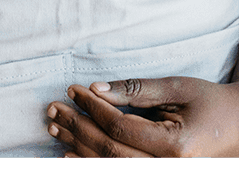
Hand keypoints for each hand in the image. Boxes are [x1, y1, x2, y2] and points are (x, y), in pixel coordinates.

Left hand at [47, 76, 238, 156]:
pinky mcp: (161, 175)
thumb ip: (135, 90)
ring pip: (111, 166)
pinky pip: (121, 173)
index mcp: (176, 147)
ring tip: (54, 128)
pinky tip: (71, 156)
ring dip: (78, 147)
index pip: (119, 128)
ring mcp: (166, 176)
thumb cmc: (212, 104)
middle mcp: (170, 169)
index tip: (72, 89)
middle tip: (52, 109)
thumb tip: (96, 88)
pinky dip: (93, 165)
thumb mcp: (177, 89)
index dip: (92, 107)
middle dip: (77, 128)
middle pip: (110, 151)